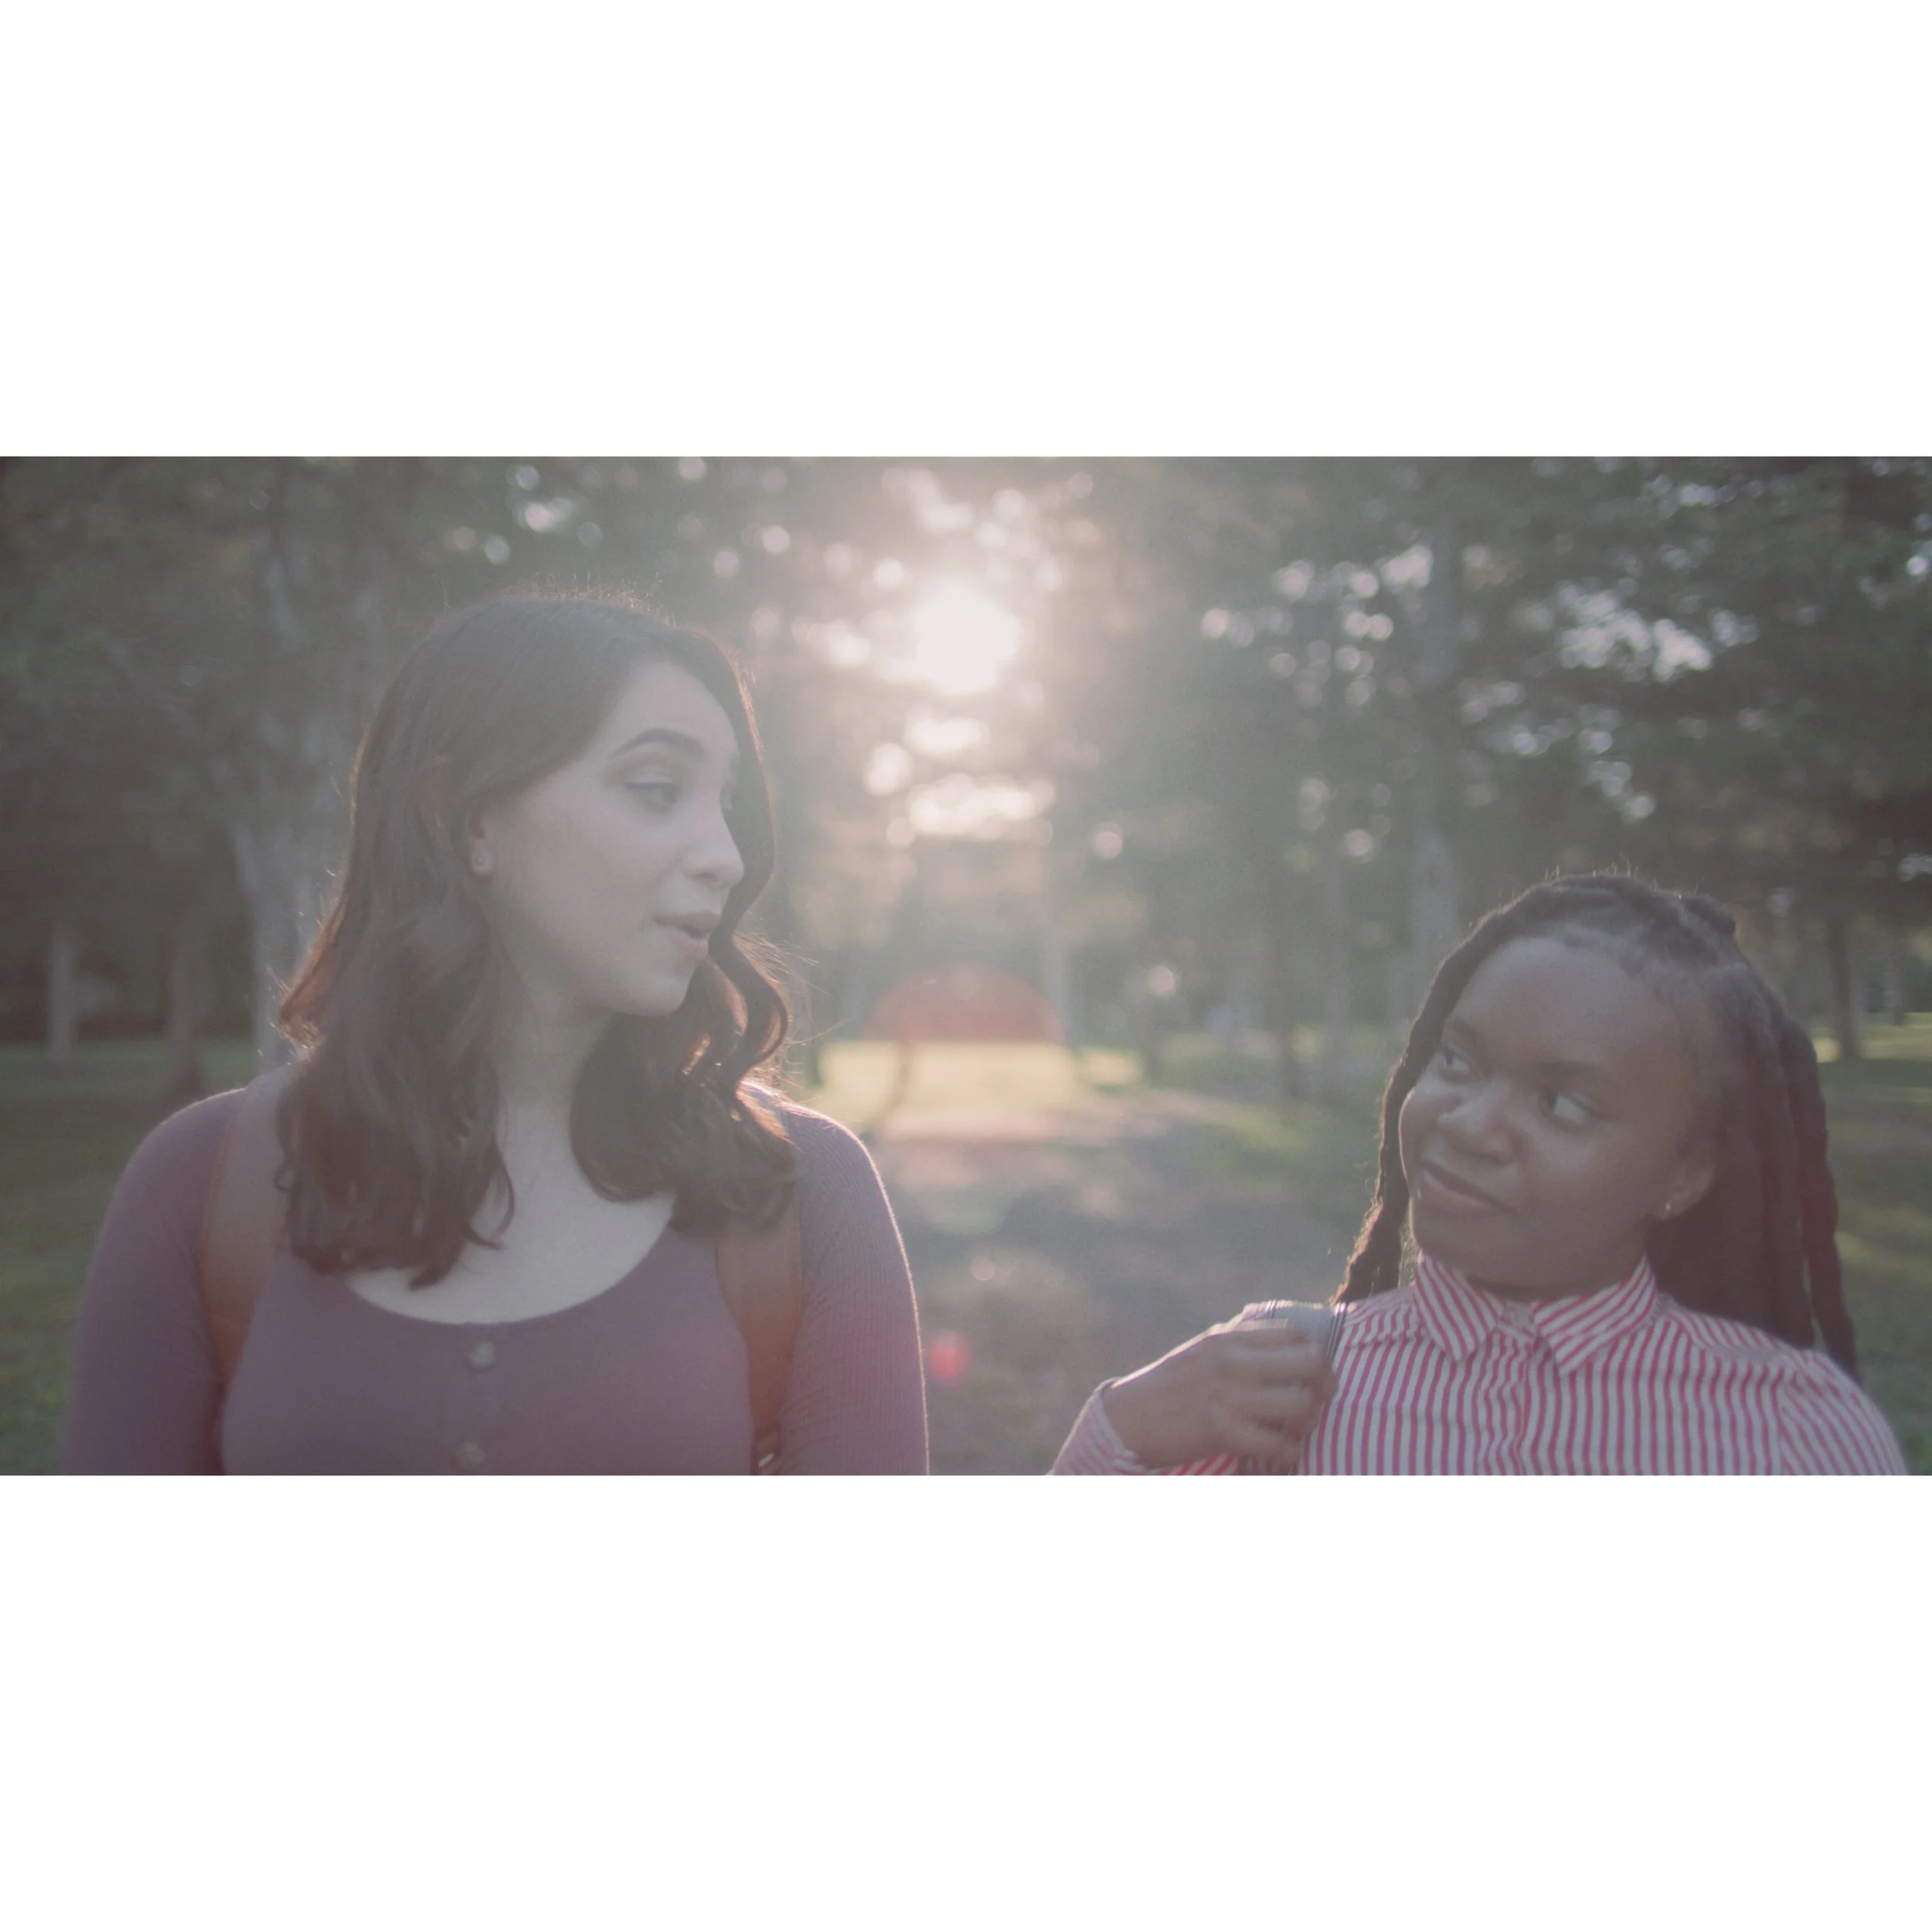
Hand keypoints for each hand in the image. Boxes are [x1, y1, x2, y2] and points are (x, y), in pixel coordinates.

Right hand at [1100, 1319, 1337, 1470]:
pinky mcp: (1222, 1430)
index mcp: (1229, 1338)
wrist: (1130, 1418)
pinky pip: (1278, 1444)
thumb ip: (1241, 1341)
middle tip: (1318, 1400)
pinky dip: (1288, 1451)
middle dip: (1325, 1384)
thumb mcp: (1204, 1350)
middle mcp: (1233, 1362)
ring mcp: (1229, 1396)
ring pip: (1300, 1404)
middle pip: (1310, 1362)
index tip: (1316, 1374)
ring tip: (1297, 1428)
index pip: (1295, 1335)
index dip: (1316, 1355)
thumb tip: (1285, 1340)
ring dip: (1308, 1420)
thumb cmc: (1171, 1385)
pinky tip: (1280, 1451)